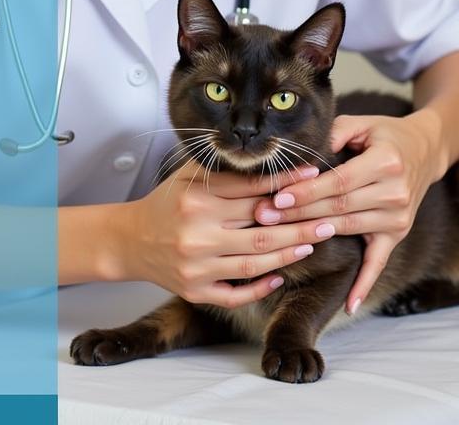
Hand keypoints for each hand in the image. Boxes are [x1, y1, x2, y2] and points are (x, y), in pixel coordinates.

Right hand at [113, 162, 335, 308]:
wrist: (129, 240)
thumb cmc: (164, 204)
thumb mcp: (187, 178)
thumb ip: (222, 173)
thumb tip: (266, 164)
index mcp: (196, 198)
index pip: (250, 190)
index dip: (285, 183)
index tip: (313, 176)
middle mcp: (198, 232)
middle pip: (260, 229)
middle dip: (299, 224)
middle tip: (328, 219)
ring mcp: (198, 265)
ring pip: (255, 262)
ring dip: (288, 253)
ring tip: (312, 242)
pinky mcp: (197, 291)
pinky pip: (237, 293)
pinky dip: (261, 286)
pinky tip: (280, 275)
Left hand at [252, 110, 444, 313]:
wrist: (424, 150)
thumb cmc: (384, 135)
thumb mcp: (361, 123)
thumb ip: (334, 134)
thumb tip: (305, 154)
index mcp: (385, 163)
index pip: (339, 182)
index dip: (308, 192)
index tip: (277, 197)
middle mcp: (396, 193)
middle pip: (339, 208)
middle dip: (299, 213)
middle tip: (264, 217)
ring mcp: (399, 219)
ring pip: (348, 229)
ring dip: (312, 236)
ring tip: (278, 238)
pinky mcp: (397, 235)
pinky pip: (379, 263)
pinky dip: (365, 284)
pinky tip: (349, 304)